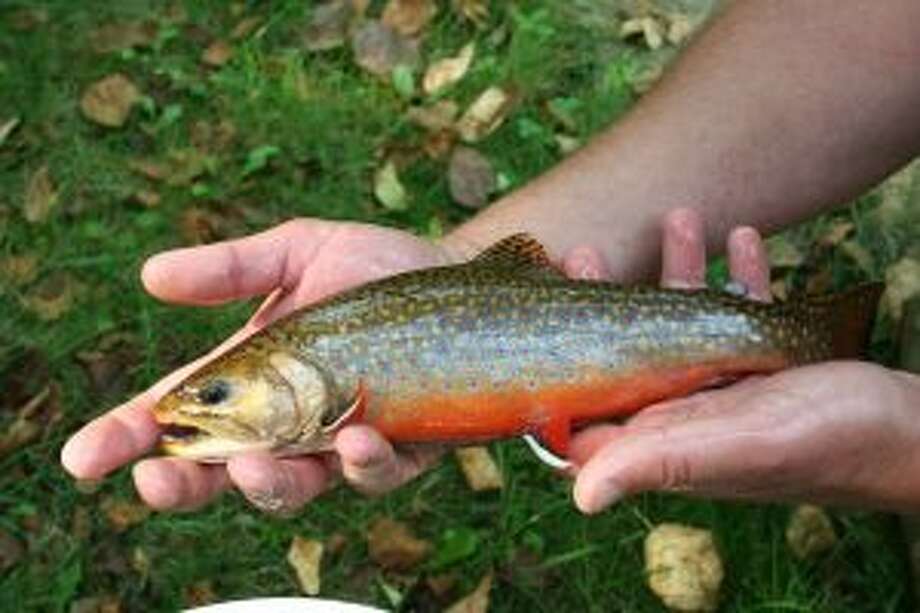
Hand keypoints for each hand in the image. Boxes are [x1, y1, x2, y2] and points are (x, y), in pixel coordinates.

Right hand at [61, 219, 468, 511]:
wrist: (459, 275)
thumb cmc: (374, 268)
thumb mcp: (299, 250)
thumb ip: (232, 268)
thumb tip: (150, 275)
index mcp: (252, 375)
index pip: (179, 415)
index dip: (127, 438)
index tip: (83, 457)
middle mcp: (290, 418)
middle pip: (223, 469)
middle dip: (185, 483)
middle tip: (154, 481)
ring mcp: (342, 439)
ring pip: (295, 486)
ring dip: (268, 484)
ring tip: (255, 465)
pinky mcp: (400, 447)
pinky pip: (375, 472)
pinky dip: (361, 463)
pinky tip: (356, 438)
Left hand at [570, 214, 919, 512]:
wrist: (913, 436)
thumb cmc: (830, 445)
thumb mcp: (738, 446)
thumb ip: (660, 461)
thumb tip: (579, 497)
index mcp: (664, 438)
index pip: (588, 410)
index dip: (556, 365)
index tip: (545, 307)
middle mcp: (685, 413)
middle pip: (624, 354)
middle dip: (605, 299)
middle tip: (587, 250)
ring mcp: (724, 388)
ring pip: (681, 323)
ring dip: (676, 271)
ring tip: (681, 217)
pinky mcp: (765, 367)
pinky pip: (739, 313)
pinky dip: (738, 275)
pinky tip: (742, 237)